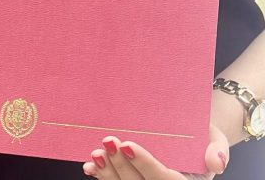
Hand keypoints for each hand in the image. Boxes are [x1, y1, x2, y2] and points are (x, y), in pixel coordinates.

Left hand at [83, 125, 228, 179]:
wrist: (194, 134)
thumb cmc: (205, 136)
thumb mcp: (216, 139)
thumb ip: (217, 150)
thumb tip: (215, 162)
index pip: (163, 177)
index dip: (144, 163)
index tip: (127, 145)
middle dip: (121, 166)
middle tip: (107, 142)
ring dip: (108, 173)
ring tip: (96, 155)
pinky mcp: (135, 179)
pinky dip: (103, 176)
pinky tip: (91, 167)